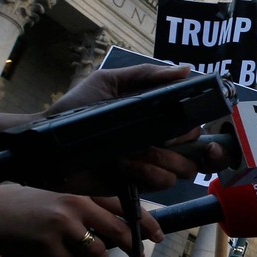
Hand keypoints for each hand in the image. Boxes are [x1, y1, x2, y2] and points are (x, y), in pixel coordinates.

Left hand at [0, 63, 229, 193]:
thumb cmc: (75, 110)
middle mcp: (159, 144)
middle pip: (197, 151)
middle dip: (181, 142)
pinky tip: (122, 163)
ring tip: (130, 150)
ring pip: (183, 170)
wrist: (48, 144)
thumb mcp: (109, 83)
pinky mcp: (137, 185)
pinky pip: (161, 182)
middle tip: (158, 136)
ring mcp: (150, 166)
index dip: (205, 131)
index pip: (196, 127)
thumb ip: (147, 76)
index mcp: (156, 119)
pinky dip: (145, 172)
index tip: (207, 132)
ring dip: (160, 158)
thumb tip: (186, 70)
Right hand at [0, 185, 160, 256]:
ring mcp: (62, 225)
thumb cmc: (19, 206)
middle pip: (119, 231)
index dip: (145, 222)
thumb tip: (110, 230)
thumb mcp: (54, 198)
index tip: (158, 235)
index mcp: (79, 192)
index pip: (122, 206)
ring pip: (98, 253)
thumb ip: (81, 209)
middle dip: (132, 248)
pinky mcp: (47, 245)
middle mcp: (75, 205)